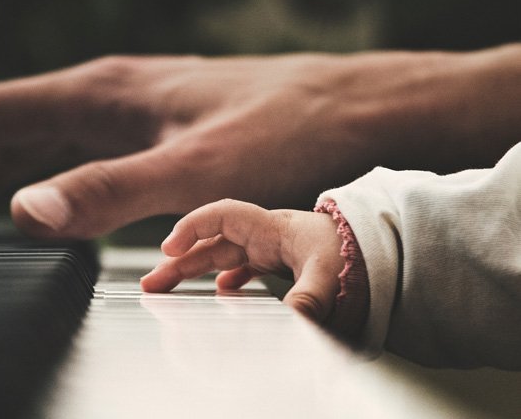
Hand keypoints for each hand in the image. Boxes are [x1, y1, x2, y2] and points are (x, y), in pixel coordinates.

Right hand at [0, 46, 520, 238]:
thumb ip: (107, 191)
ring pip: (33, 146)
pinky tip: (46, 219)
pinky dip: (39, 188)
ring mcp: (125, 113)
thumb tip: (21, 213)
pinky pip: (72, 157)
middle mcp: (102, 96)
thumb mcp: (195, 170)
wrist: (355, 108)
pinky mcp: (150, 133)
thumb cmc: (287, 127)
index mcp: (96, 93)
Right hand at [140, 199, 344, 322]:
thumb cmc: (356, 251)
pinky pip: (240, 266)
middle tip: (152, 282)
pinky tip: (216, 292)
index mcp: (272, 228)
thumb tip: (293, 319)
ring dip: (192, 270)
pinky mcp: (277, 262)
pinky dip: (224, 278)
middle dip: (178, 260)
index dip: (192, 227)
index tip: (169, 248)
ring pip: (220, 256)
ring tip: (167, 288)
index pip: (222, 215)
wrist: (382, 248)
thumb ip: (311, 296)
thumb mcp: (332, 273)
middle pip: (211, 242)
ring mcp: (269, 248)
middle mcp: (265, 235)